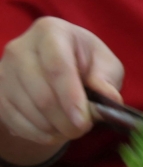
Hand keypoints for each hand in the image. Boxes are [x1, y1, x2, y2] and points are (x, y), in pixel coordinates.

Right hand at [0, 17, 123, 145]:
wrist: (56, 67)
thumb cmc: (87, 64)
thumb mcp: (106, 66)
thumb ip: (108, 81)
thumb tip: (109, 99)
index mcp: (51, 32)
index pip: (57, 67)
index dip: (70, 97)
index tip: (83, 121)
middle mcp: (20, 48)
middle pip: (42, 95)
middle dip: (67, 121)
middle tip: (84, 129)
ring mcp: (4, 71)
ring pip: (29, 111)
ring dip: (55, 129)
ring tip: (72, 127)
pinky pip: (16, 122)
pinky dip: (39, 134)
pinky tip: (54, 131)